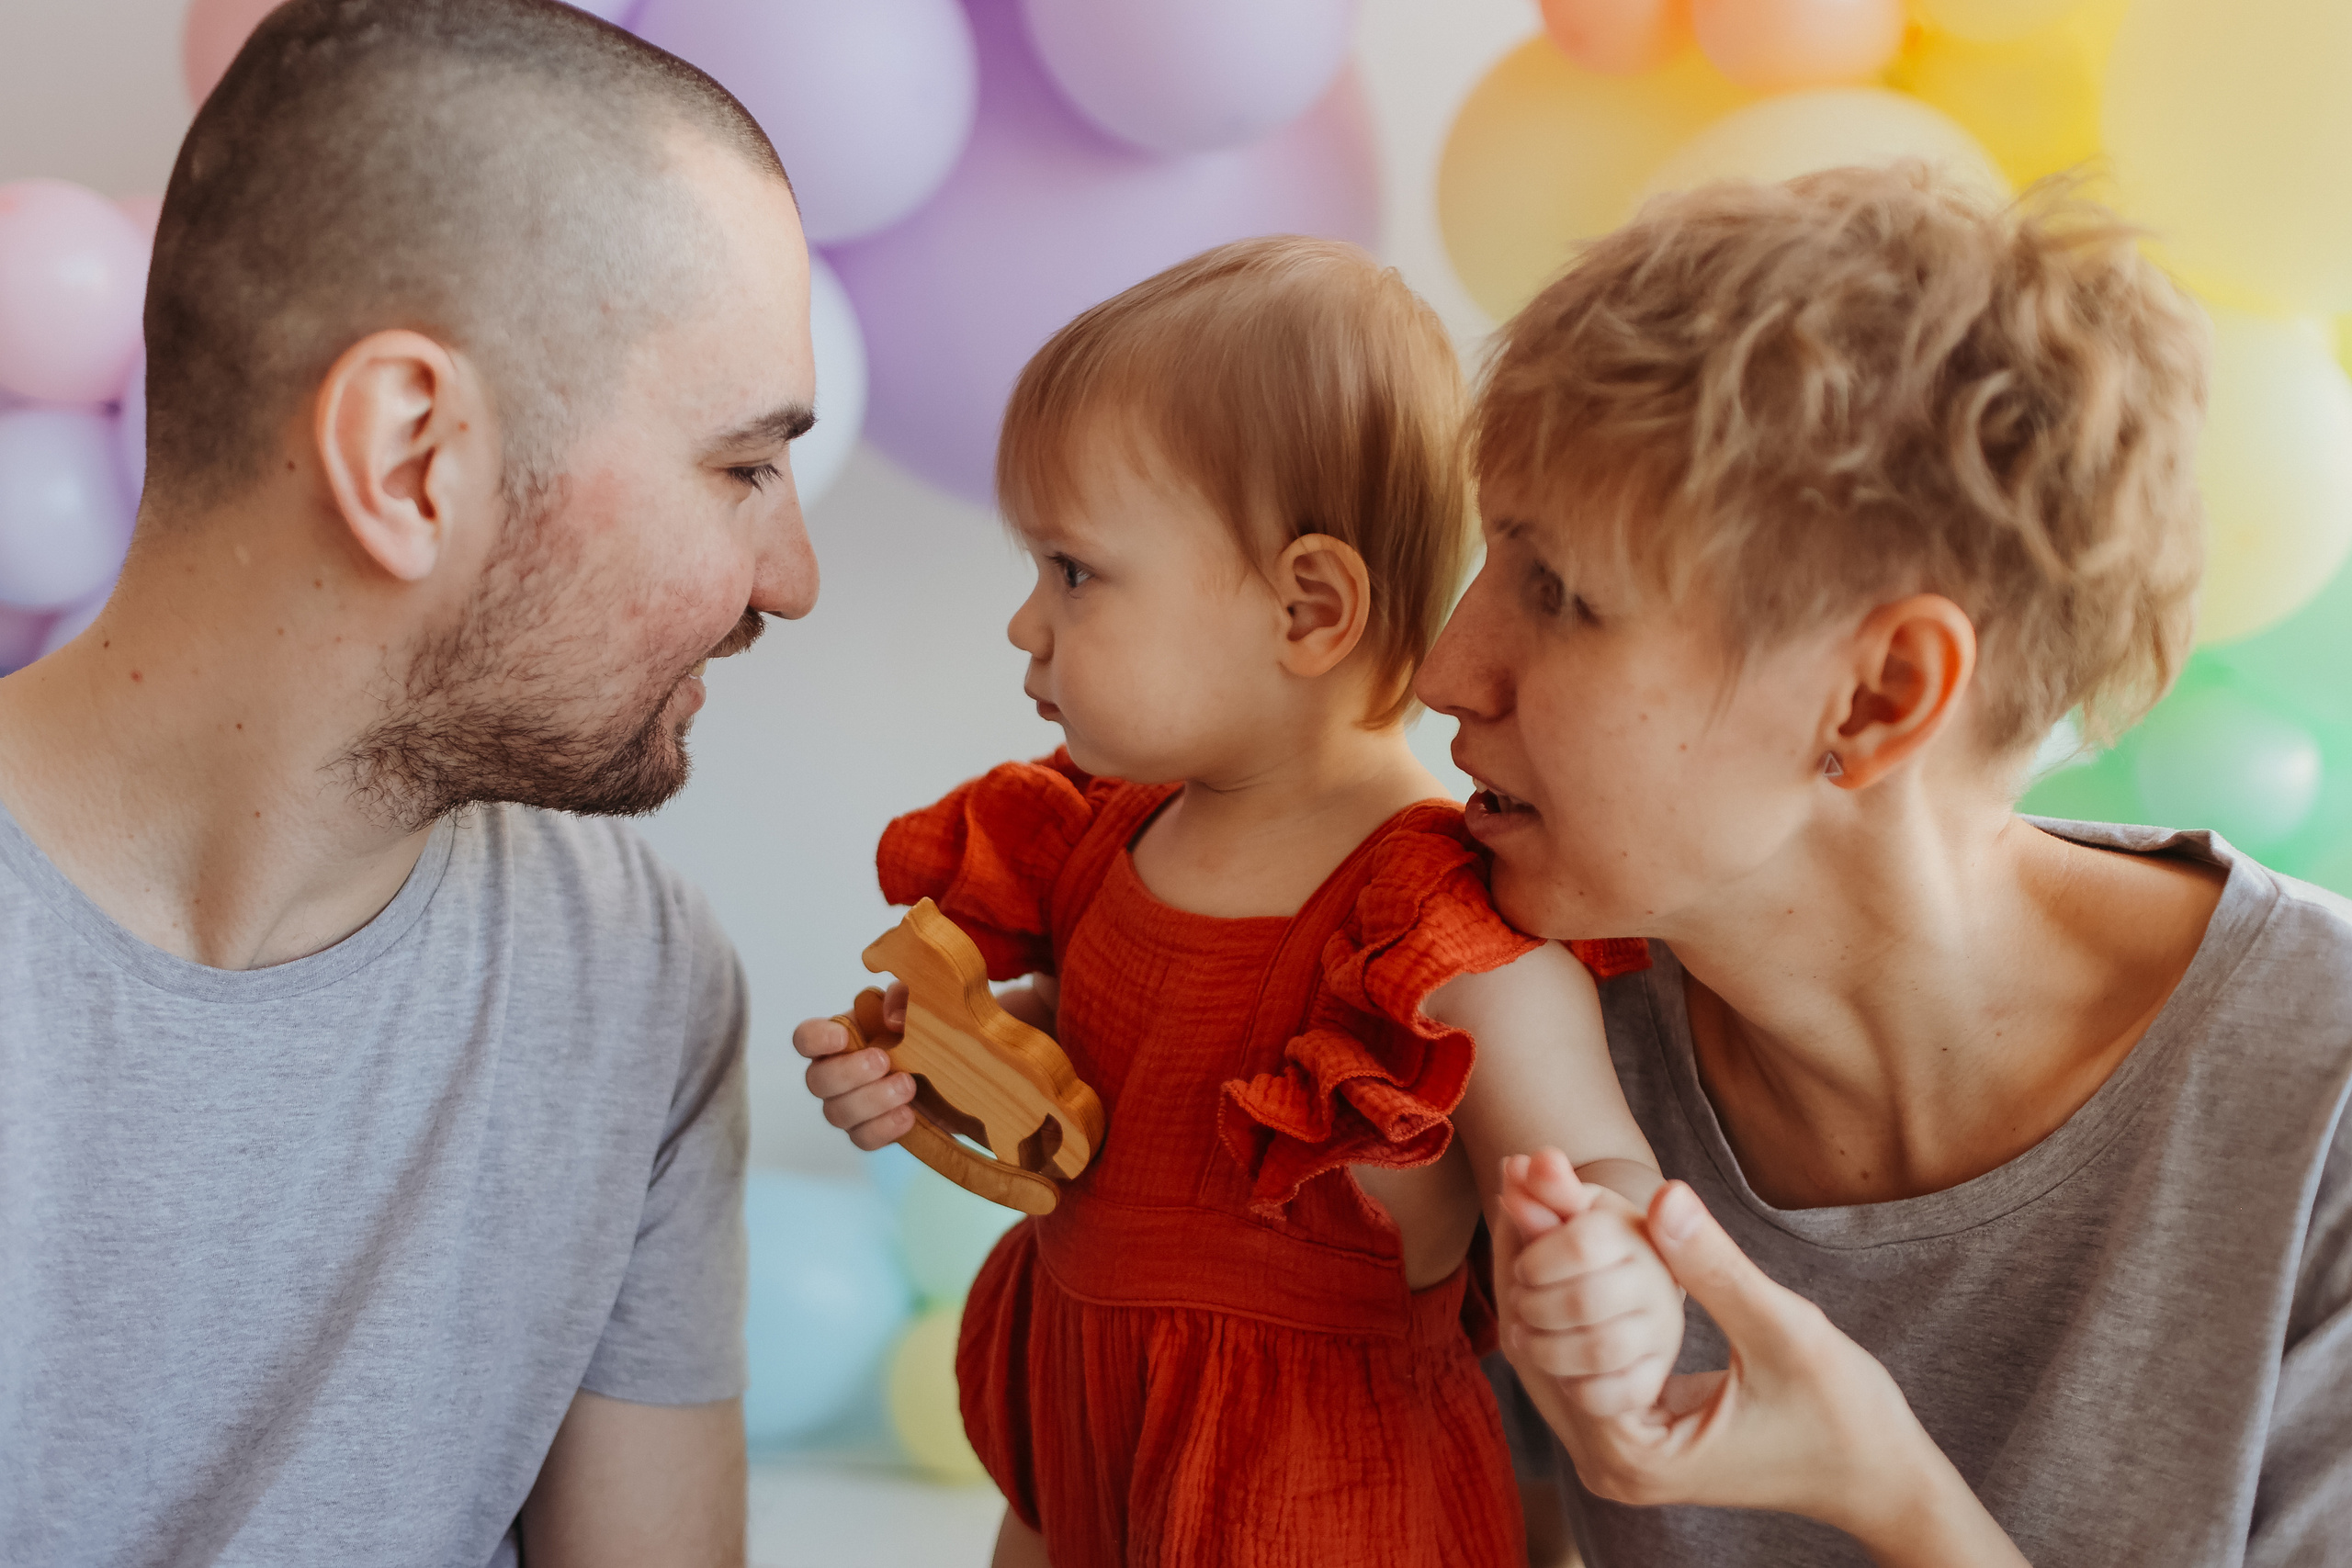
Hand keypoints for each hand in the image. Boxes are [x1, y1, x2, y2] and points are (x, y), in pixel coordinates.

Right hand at [791, 978, 1062, 1153]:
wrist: (973, 1069)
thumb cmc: (939, 1028)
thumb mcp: (928, 1002)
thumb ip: (906, 998)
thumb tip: (893, 1021)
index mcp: (846, 1036)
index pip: (807, 1038)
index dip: (815, 1038)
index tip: (842, 1036)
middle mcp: (843, 1072)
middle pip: (817, 1082)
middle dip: (847, 1074)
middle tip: (885, 1061)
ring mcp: (858, 1105)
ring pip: (837, 1115)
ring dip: (870, 1102)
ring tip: (909, 1087)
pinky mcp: (879, 1130)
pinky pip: (865, 1139)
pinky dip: (883, 1129)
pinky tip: (910, 1117)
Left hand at [1499, 1150, 1683, 1416]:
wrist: (1621, 1297)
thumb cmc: (1583, 1249)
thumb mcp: (1564, 1213)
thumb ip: (1542, 1192)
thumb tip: (1518, 1165)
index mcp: (1634, 1230)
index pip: (1581, 1243)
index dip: (1536, 1260)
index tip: (1525, 1267)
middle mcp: (1658, 1281)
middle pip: (1583, 1302)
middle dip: (1534, 1307)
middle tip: (1521, 1303)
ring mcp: (1662, 1333)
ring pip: (1597, 1351)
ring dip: (1545, 1348)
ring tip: (1528, 1335)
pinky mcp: (1657, 1378)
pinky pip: (1612, 1394)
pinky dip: (1576, 1386)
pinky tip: (1563, 1370)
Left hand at [1502, 1174, 2025, 1566]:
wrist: (1879, 1478)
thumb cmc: (1846, 1414)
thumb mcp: (1786, 1331)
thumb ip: (1718, 1268)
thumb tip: (1663, 1194)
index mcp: (1633, 1452)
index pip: (1551, 1338)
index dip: (1537, 1251)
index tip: (1522, 1177)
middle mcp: (1610, 1467)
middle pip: (1539, 1345)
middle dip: (1530, 1256)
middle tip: (1518, 1170)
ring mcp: (1619, 1460)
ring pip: (1554, 1352)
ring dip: (1549, 1276)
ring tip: (1533, 1188)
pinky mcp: (1635, 1441)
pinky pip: (1583, 1361)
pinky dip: (1576, 1302)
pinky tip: (1574, 1238)